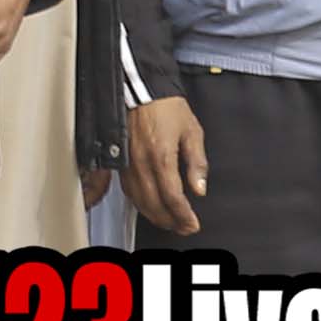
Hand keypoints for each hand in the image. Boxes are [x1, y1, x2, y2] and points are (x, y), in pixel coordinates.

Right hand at [124, 95, 209, 236]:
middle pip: (153, 204)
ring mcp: (128, 164)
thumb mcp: (193, 132)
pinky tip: (150, 206)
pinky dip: (139, 203)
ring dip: (154, 215)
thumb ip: (197, 163)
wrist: (142, 92)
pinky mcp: (120, 162)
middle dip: (169, 220)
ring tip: (169, 222)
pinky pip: (128, 190)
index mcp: (161, 157)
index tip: (192, 225)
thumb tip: (200, 189)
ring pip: (138, 200)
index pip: (172, 196)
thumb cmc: (168, 109)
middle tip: (183, 228)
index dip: (182, 215)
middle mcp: (141, 164)